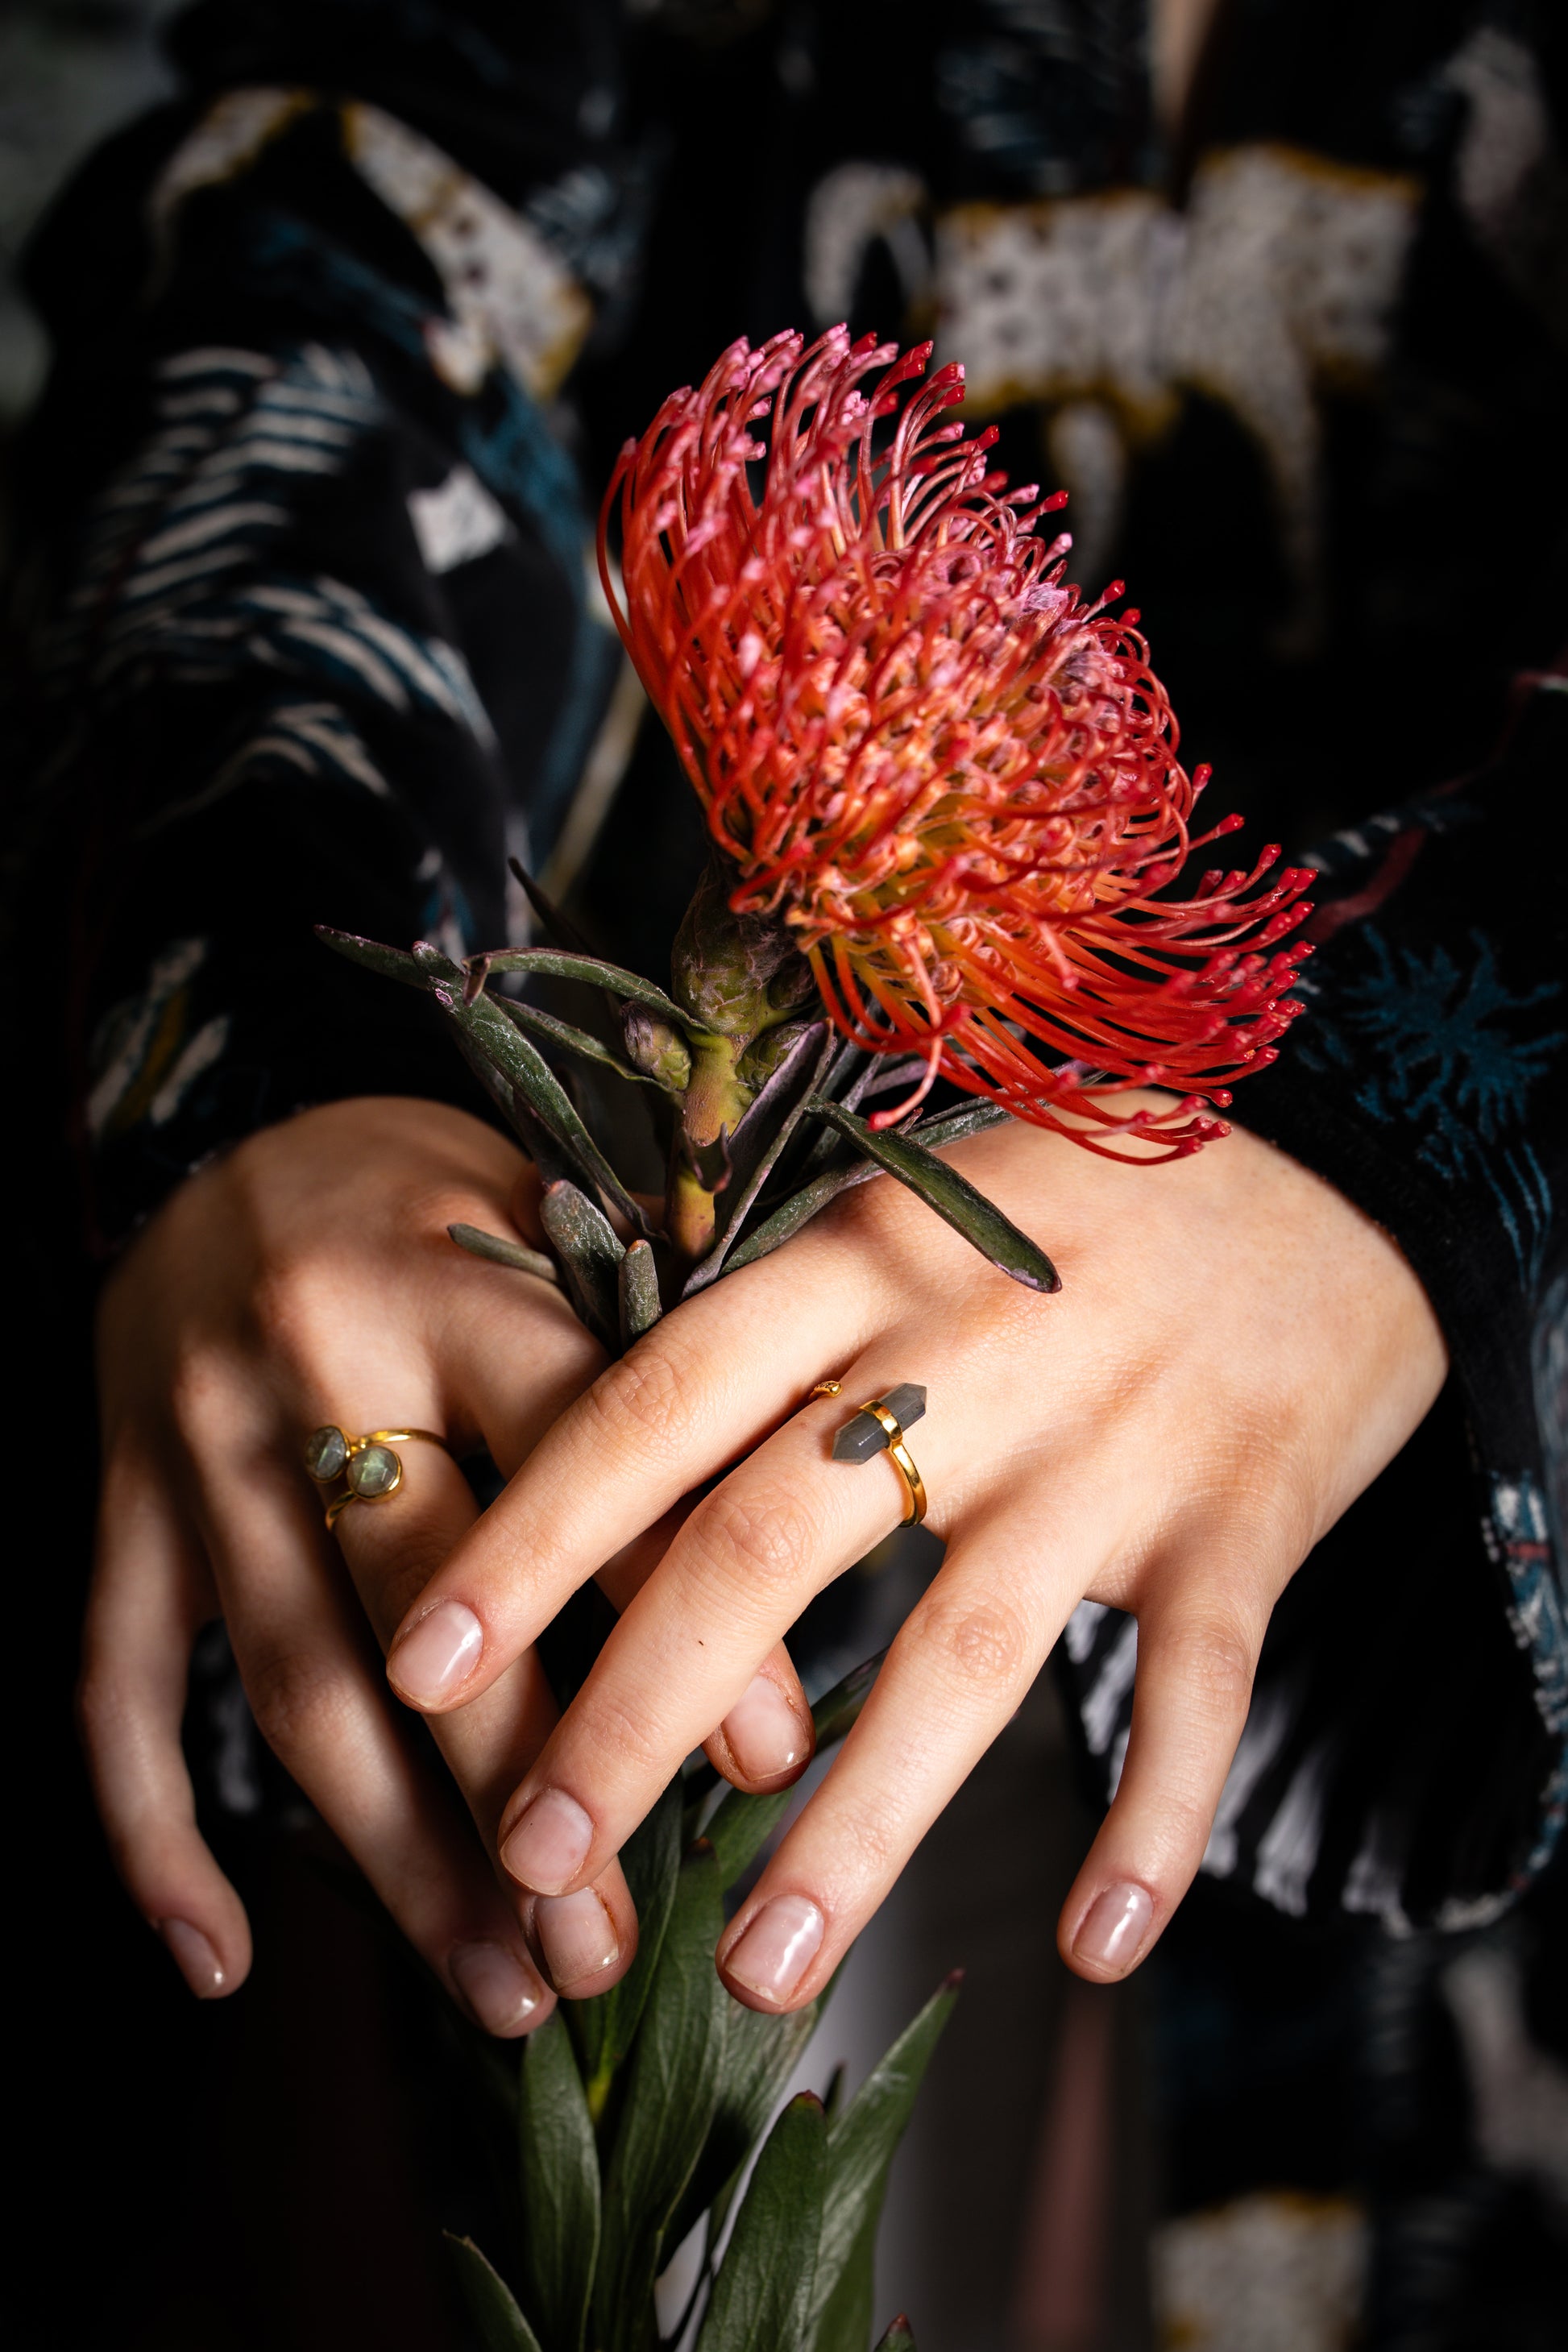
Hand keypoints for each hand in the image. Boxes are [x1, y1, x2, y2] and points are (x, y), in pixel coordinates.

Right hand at [81, 1097, 814, 2030]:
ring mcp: (195, 1444)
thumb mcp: (556, 1223)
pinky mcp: (115, 1507)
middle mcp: (315, 1357)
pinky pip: (113, 1688)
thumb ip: (654, 1369)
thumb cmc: (438, 1199)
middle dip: (526, 1788)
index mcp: (455, 1276)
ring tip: (496, 1986)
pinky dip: (154, 1832)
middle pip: (430, 1607)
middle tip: (608, 1944)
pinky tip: (222, 1957)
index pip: (586, 1466)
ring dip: (393, 1855)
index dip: (679, 1616)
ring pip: (293, 1681)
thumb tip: (797, 1562)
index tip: (771, 1767)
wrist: (222, 1138)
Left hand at [379, 1106, 1446, 2009]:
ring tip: (753, 1972)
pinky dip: (1151, 1829)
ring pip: (959, 1657)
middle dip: (633, 1714)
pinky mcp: (1240, 1524)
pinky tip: (1095, 1953)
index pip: (656, 1398)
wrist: (1344, 1164)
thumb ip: (784, 1317)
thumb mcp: (919, 1203)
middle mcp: (969, 1354)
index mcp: (863, 1256)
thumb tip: (610, 1454)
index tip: (416, 1661)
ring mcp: (1110, 1446)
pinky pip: (1195, 1699)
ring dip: (852, 1832)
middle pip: (764, 1544)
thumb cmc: (1089, 1196)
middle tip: (534, 1855)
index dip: (532, 1536)